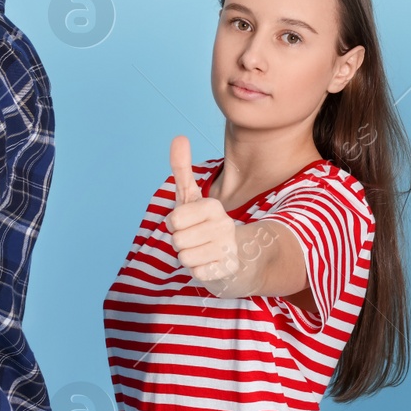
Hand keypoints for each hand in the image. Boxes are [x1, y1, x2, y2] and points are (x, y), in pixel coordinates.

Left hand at [166, 136, 239, 286]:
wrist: (238, 257)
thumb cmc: (206, 225)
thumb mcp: (193, 197)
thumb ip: (183, 169)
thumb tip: (179, 137)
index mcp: (212, 206)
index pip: (173, 219)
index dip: (175, 225)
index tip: (188, 224)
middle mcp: (224, 225)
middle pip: (176, 240)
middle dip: (180, 243)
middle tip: (196, 240)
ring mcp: (228, 249)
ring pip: (184, 257)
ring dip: (189, 258)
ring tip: (203, 251)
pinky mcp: (229, 270)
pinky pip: (196, 273)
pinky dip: (199, 272)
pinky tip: (211, 264)